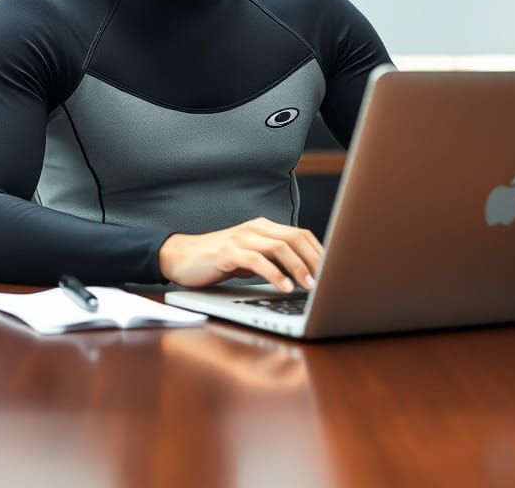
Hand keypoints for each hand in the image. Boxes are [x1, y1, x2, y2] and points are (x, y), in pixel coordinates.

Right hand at [158, 217, 322, 292]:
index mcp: (263, 227)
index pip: (300, 234)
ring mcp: (241, 238)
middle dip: (315, 259)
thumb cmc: (217, 260)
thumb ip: (272, 261)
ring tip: (311, 286)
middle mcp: (255, 228)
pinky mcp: (228, 252)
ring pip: (279, 247)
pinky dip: (274, 274)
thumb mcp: (250, 259)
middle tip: (328, 281)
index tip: (334, 271)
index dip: (319, 252)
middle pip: (295, 237)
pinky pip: (257, 260)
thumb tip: (303, 275)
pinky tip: (284, 287)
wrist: (180, 256)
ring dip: (299, 267)